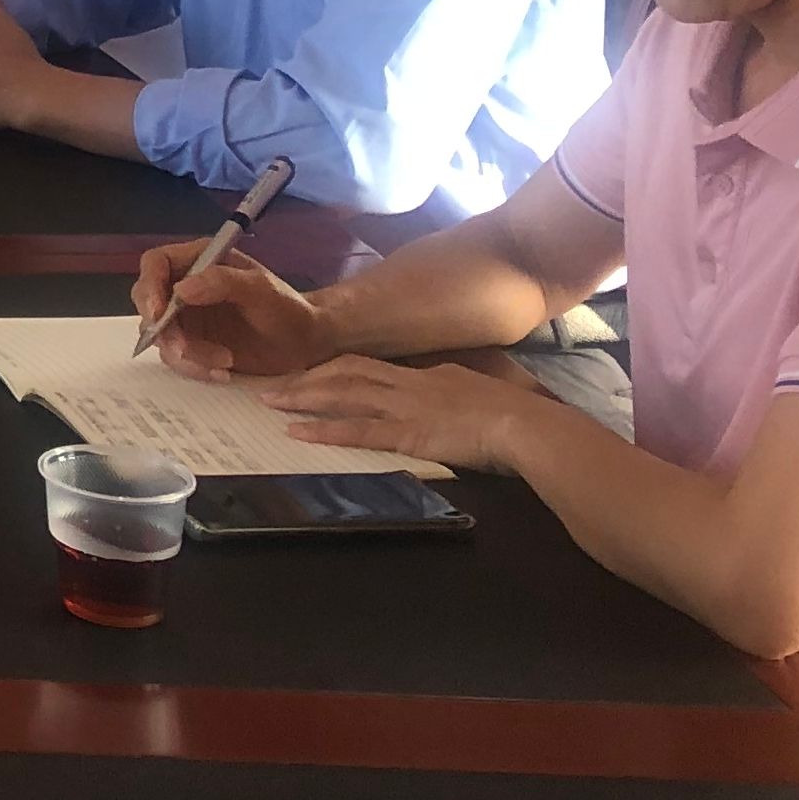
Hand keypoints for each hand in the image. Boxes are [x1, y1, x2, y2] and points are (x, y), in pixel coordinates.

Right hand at [130, 239, 332, 380]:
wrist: (306, 345)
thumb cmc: (288, 309)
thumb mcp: (261, 290)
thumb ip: (223, 283)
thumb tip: (181, 289)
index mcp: (200, 260)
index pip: (155, 264)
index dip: (149, 286)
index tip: (160, 314)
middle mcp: (186, 286)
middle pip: (147, 300)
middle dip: (163, 329)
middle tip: (185, 349)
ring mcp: (187, 317)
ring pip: (160, 335)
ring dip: (186, 353)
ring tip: (223, 362)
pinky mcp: (193, 344)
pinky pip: (176, 357)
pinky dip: (195, 368)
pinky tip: (223, 371)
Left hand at [258, 354, 537, 473]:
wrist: (527, 425)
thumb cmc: (513, 415)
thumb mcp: (475, 393)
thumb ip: (452, 392)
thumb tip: (442, 397)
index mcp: (426, 373)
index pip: (369, 366)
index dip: (334, 369)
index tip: (308, 374)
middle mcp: (409, 383)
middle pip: (345, 372)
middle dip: (307, 377)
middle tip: (273, 384)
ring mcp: (406, 406)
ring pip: (343, 394)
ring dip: (304, 397)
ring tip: (271, 402)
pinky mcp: (408, 433)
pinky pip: (358, 430)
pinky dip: (325, 429)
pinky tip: (298, 432)